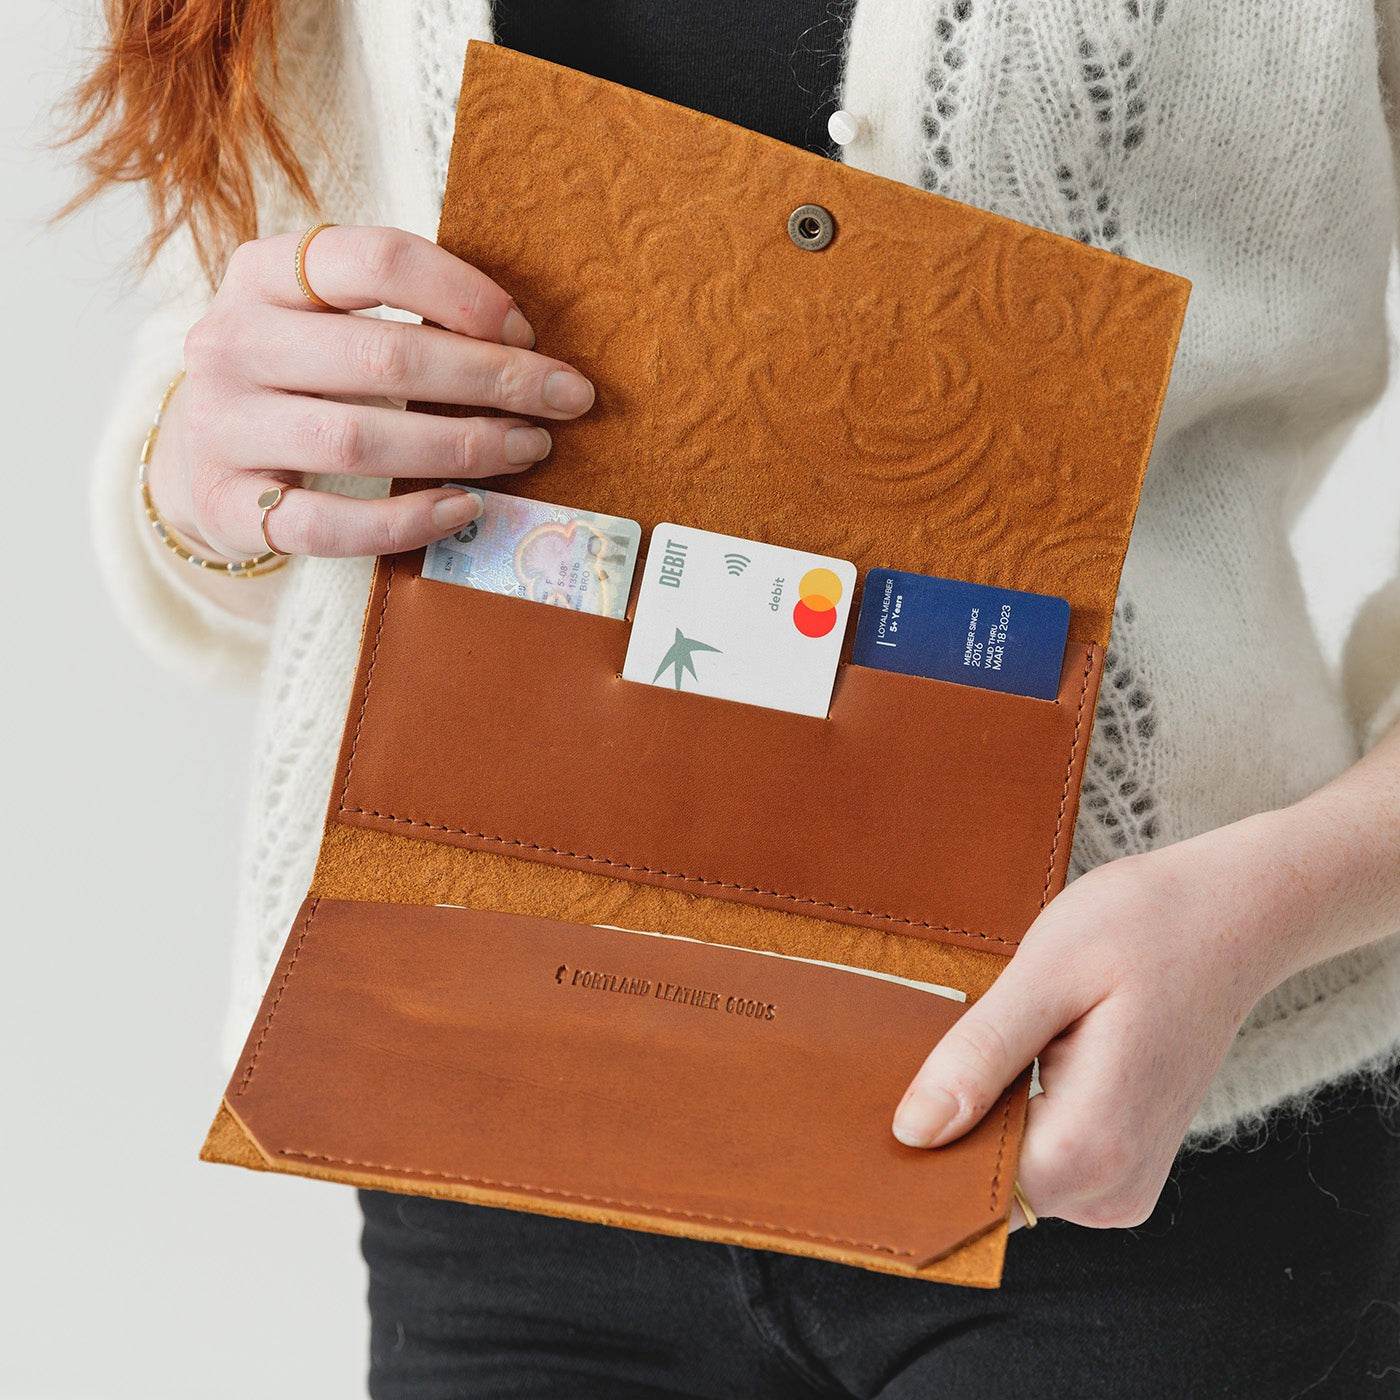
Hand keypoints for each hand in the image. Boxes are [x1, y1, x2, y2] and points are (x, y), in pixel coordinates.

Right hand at [147, 224, 595, 562]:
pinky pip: (327, 524)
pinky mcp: (227, 506)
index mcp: (262, 272)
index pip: (376, 260)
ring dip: (461, 447)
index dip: (465, 294)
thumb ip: (400, 314)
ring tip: (528, 448)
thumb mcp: (326, 318)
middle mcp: (231, 342)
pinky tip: (463, 508)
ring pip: (358, 440)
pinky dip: (405, 521)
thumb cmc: (296, 376)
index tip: (527, 332)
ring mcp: (221, 427)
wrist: (202, 456)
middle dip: (491, 378)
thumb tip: (524, 343)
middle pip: (382, 357)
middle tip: (565, 397)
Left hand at [891, 808, 1319, 1229]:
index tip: (879, 1101)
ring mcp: (1125, 1182)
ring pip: (1015, 1174)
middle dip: (949, 1127)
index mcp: (1095, 1143)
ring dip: (984, 1118)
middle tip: (929, 1048)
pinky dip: (1015, 1116)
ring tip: (986, 1043)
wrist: (1231, 919)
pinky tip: (1013, 1058)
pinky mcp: (1124, 1164)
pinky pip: (1045, 1160)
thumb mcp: (1046, 972)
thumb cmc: (1143, 928)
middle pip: (992, 1185)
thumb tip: (914, 1131)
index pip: (972, 1188)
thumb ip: (980, 1055)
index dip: (920, 1148)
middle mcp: (1116, 1186)